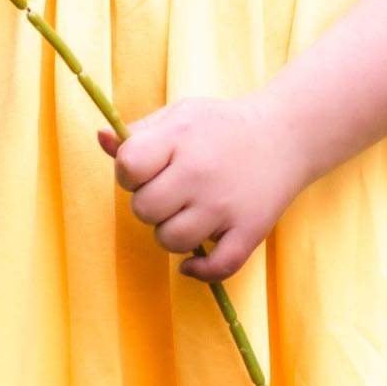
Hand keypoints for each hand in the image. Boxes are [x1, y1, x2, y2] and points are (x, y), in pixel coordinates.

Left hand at [99, 93, 305, 281]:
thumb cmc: (222, 126)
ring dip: (173, 233)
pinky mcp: (250, 231)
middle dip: (151, 204)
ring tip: (190, 213)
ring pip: (171, 241)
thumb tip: (101, 139)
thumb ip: (139, 132)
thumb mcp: (180, 116)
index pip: (129, 167)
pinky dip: (199, 269)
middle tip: (172, 193)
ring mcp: (225, 205)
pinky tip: (195, 258)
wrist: (285, 135)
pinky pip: (215, 267)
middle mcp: (201, 172)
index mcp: (180, 138)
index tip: (148, 169)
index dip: (130, 173)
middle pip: (144, 210)